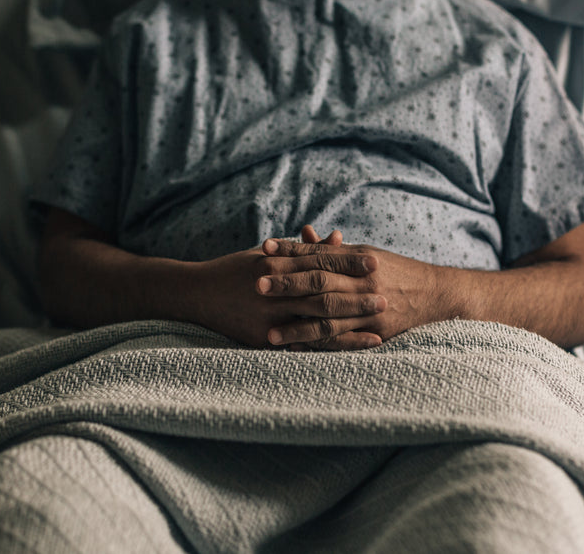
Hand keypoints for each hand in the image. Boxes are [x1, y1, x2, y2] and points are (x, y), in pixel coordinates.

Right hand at [189, 238, 385, 349]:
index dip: (348, 264)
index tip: (375, 263)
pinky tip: (355, 346)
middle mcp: (273, 291)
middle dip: (356, 297)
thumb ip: (304, 250)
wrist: (198, 294)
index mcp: (276, 266)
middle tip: (385, 297)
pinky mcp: (265, 341)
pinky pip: (306, 346)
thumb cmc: (238, 270)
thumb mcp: (269, 255)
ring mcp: (269, 319)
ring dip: (351, 324)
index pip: (319, 263)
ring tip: (380, 324)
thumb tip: (337, 237)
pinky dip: (333, 346)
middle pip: (323, 295)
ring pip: (318, 323)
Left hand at [258, 237, 447, 347]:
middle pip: (320, 282)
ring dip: (297, 326)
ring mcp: (370, 309)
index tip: (265, 248)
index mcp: (360, 260)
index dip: (292, 251)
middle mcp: (364, 283)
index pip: (320, 254)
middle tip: (258, 285)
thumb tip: (302, 232)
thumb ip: (333, 249)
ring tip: (269, 333)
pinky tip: (297, 349)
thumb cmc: (396, 270)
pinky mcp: (376, 331)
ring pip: (328, 317)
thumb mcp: (367, 253)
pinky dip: (319, 345)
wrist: (436, 295)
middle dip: (288, 283)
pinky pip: (343, 340)